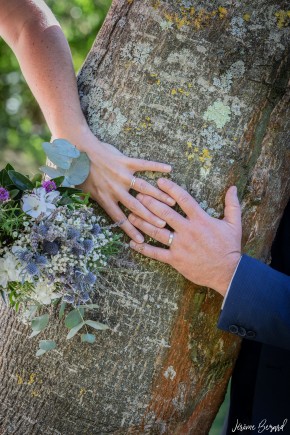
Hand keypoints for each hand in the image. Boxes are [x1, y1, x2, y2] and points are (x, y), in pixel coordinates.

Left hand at [74, 131, 174, 242]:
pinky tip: (169, 169)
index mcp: (104, 198)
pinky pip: (144, 164)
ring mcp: (122, 174)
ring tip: (172, 202)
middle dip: (151, 217)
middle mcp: (115, 189)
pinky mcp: (126, 161)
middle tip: (164, 225)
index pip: (119, 218)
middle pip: (136, 206)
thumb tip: (84, 215)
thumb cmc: (78, 170)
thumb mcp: (80, 191)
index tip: (141, 240)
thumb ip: (87, 202)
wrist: (77, 148)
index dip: (130, 230)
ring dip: (159, 196)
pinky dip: (157, 166)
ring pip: (144, 188)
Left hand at [128, 178, 241, 295]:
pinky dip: (143, 248)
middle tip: (138, 194)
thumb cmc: (230, 247)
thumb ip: (232, 205)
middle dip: (150, 202)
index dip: (170, 188)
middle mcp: (188, 230)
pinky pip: (156, 253)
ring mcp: (180, 246)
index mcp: (201, 219)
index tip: (160, 181)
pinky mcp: (175, 260)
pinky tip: (132, 243)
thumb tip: (233, 187)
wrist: (228, 272)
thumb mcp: (234, 224)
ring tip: (131, 215)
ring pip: (156, 231)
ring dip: (142, 222)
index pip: (183, 199)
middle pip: (164, 213)